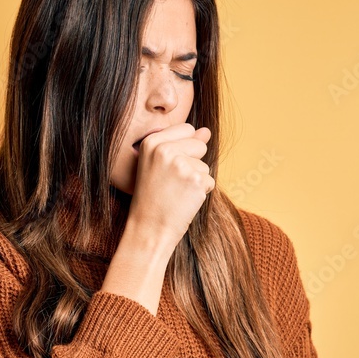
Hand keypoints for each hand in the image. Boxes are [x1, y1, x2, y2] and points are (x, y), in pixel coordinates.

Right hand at [128, 123, 214, 251]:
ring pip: (205, 165)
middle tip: (172, 182)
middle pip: (200, 144)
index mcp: (151, 142)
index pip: (187, 128)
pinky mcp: (196, 180)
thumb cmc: (153, 197)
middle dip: (193, 163)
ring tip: (176, 193)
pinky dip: (201, 193)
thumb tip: (206, 131)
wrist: (148, 228)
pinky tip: (184, 201)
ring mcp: (181, 164)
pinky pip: (210, 181)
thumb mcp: (159, 165)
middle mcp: (165, 149)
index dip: (184, 148)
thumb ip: (183, 144)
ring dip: (196, 180)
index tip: (168, 166)